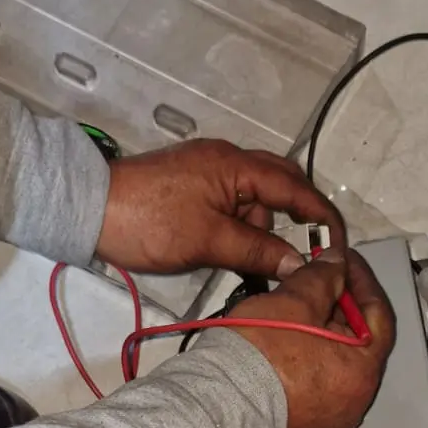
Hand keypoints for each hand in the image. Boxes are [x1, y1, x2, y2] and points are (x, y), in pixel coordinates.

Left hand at [95, 139, 345, 277]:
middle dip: (300, 221)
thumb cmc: (149, 223)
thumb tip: (301, 264)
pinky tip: (239, 256)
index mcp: (237, 166)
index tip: (340, 247)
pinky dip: (244, 229)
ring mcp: (210, 172)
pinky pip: (234, 205)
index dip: (323, 218)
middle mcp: (229, 161)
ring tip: (263, 266)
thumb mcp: (209, 242)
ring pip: (257, 200)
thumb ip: (259, 252)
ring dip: (267, 230)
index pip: (296, 188)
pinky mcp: (194, 187)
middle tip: (312, 256)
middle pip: (282, 187)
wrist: (88, 209)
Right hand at [224, 250, 395, 427]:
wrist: (219, 403)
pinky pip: (316, 384)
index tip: (344, 261)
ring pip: (335, 363)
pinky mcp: (306, 426)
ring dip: (324, 332)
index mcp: (363, 372)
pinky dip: (310, 359)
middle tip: (321, 278)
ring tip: (300, 306)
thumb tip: (337, 264)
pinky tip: (290, 339)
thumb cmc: (261, 353)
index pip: (377, 316)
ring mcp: (330, 419)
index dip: (361, 281)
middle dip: (340, 306)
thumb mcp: (296, 300)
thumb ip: (323, 277)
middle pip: (358, 342)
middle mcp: (354, 402)